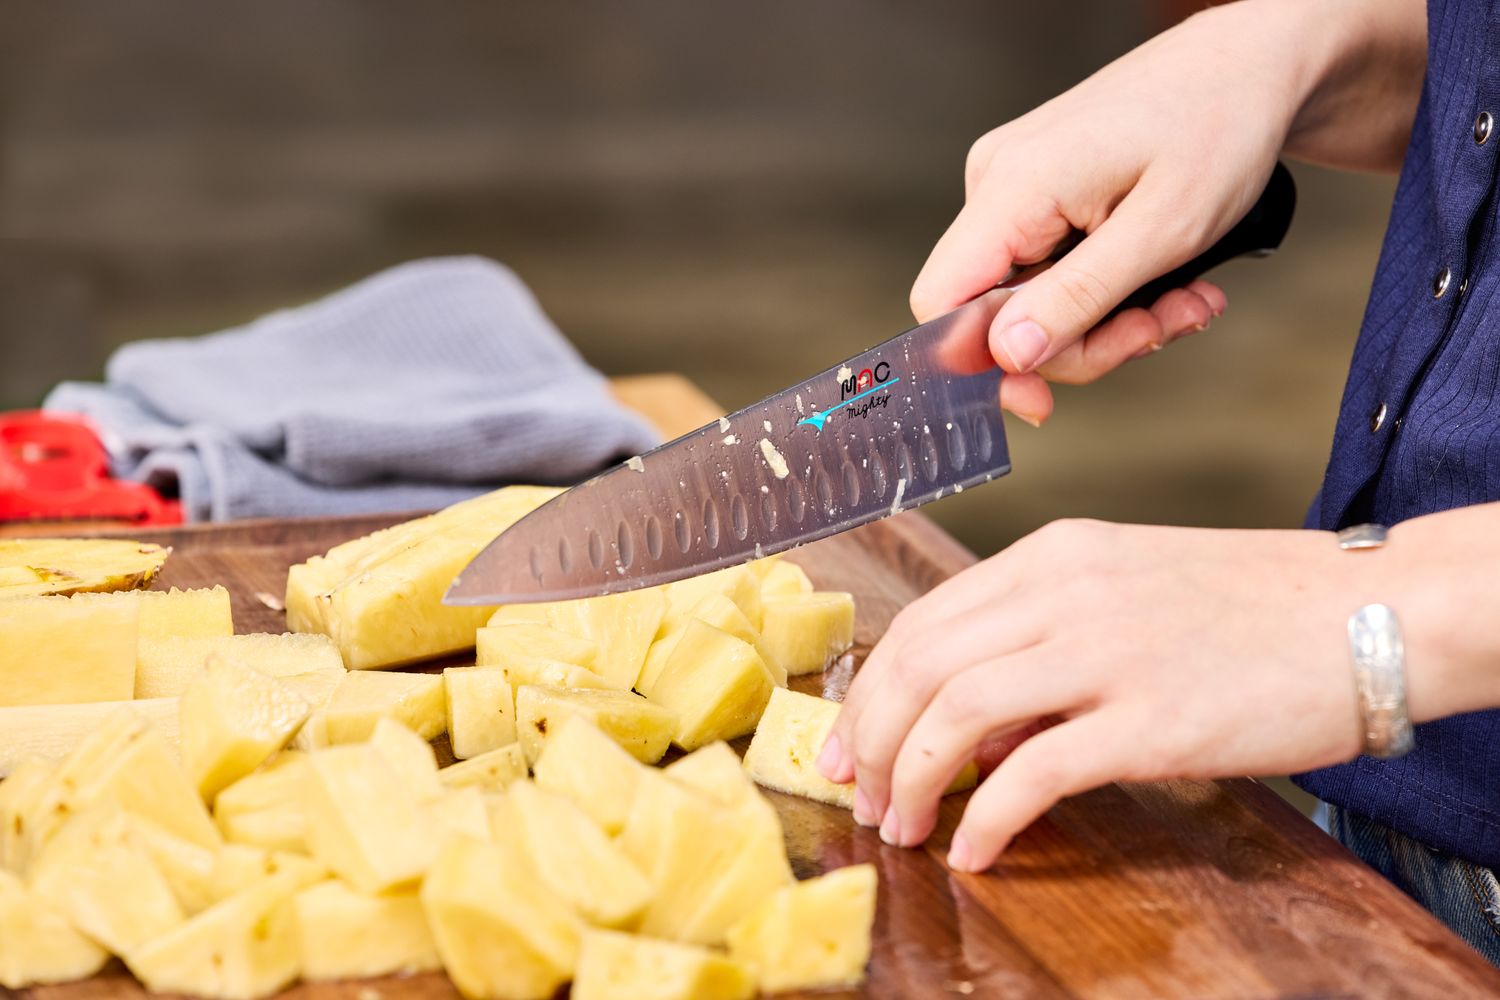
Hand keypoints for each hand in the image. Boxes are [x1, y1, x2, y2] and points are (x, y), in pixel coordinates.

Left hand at [815, 519, 1417, 872]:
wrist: (1362, 612)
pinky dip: (986, 818)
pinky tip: (975, 850)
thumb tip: (973, 724)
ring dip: (911, 780)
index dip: (870, 689)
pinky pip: (1033, 774)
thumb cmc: (1247, 607)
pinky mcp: (1149, 720)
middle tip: (856, 793)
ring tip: (902, 826)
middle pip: (920, 664)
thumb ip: (1041, 641)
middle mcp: (1063, 591)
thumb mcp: (1124, 588)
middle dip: (871, 737)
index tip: (848, 741)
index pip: (923, 620)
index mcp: (1052, 555)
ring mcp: (1105, 652)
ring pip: (956, 713)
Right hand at [913, 0, 1421, 426]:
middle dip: (1081, 342)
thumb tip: (1008, 357)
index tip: (1044, 399)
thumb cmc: (1218, 127)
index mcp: (1014, 186)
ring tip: (1185, 302)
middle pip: (996, 313)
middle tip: (1161, 329)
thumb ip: (1078, 298)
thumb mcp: (1162, 231)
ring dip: (1109, 321)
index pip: (942, 302)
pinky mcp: (1037, 194)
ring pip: (1031, 300)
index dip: (982, 362)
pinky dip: (1108, 292)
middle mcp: (996, 182)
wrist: (1248, 64)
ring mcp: (1014, 186)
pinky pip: (1051, 271)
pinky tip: (1166, 283)